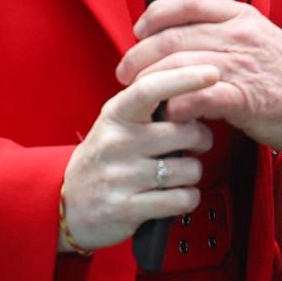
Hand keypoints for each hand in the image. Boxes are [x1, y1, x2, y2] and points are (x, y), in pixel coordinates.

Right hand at [60, 65, 217, 251]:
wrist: (68, 203)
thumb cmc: (105, 157)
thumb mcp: (117, 121)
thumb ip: (150, 105)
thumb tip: (195, 87)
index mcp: (117, 114)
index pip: (150, 88)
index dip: (184, 78)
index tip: (212, 72)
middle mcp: (117, 141)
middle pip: (185, 132)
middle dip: (201, 139)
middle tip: (195, 143)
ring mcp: (121, 176)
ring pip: (188, 169)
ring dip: (192, 173)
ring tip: (177, 172)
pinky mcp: (127, 208)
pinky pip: (180, 199)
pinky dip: (187, 198)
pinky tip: (175, 195)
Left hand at [116, 0, 281, 154]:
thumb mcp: (260, 38)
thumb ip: (226, 34)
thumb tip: (187, 42)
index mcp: (241, 17)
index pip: (189, 0)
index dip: (157, 12)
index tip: (140, 28)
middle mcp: (238, 35)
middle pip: (173, 35)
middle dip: (140, 54)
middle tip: (125, 70)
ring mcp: (240, 65)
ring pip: (178, 65)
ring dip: (151, 82)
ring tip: (139, 95)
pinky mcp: (243, 97)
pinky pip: (197, 97)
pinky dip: (177, 106)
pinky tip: (168, 114)